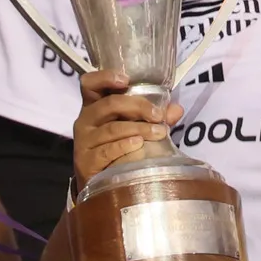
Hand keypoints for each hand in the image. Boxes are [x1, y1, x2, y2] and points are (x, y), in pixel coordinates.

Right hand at [72, 70, 181, 186]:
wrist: (97, 183)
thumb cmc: (114, 147)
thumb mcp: (129, 127)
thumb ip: (151, 117)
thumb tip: (177, 109)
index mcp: (93, 106)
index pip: (90, 83)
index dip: (105, 77)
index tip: (126, 80)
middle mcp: (85, 120)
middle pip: (109, 104)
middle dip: (137, 106)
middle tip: (158, 116)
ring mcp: (84, 141)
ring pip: (112, 129)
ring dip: (139, 128)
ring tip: (159, 133)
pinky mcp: (86, 161)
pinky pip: (107, 150)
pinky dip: (124, 145)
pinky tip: (138, 144)